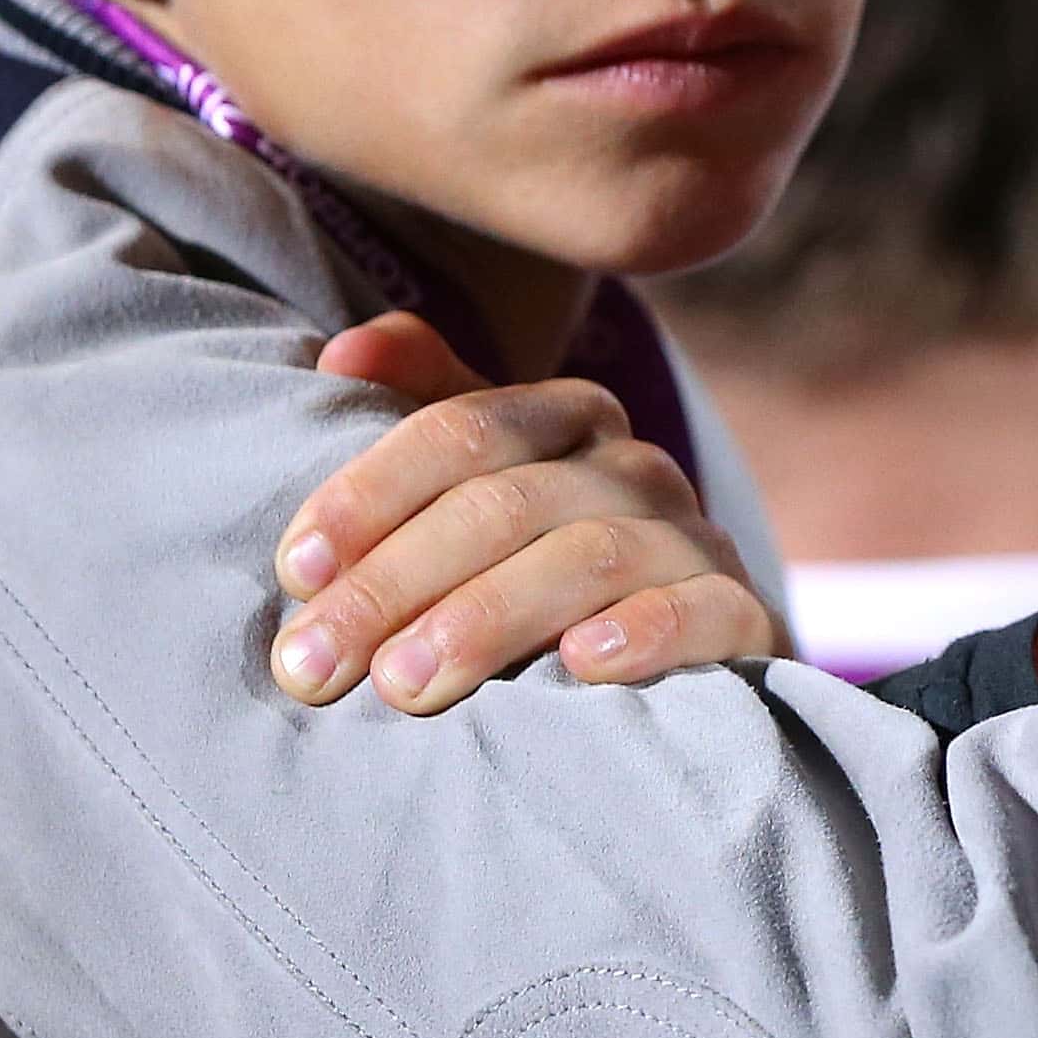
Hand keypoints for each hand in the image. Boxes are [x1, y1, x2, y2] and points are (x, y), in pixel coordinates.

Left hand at [270, 311, 782, 713]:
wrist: (674, 658)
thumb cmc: (536, 570)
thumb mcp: (479, 484)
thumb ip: (421, 409)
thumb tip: (344, 351)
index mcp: (566, 419)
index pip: (462, 430)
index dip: (370, 493)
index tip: (294, 570)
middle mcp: (635, 466)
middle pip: (506, 502)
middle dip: (395, 582)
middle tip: (312, 664)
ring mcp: (695, 539)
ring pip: (591, 555)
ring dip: (487, 619)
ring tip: (404, 685)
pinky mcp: (743, 615)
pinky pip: (703, 610)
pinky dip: (644, 631)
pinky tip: (579, 664)